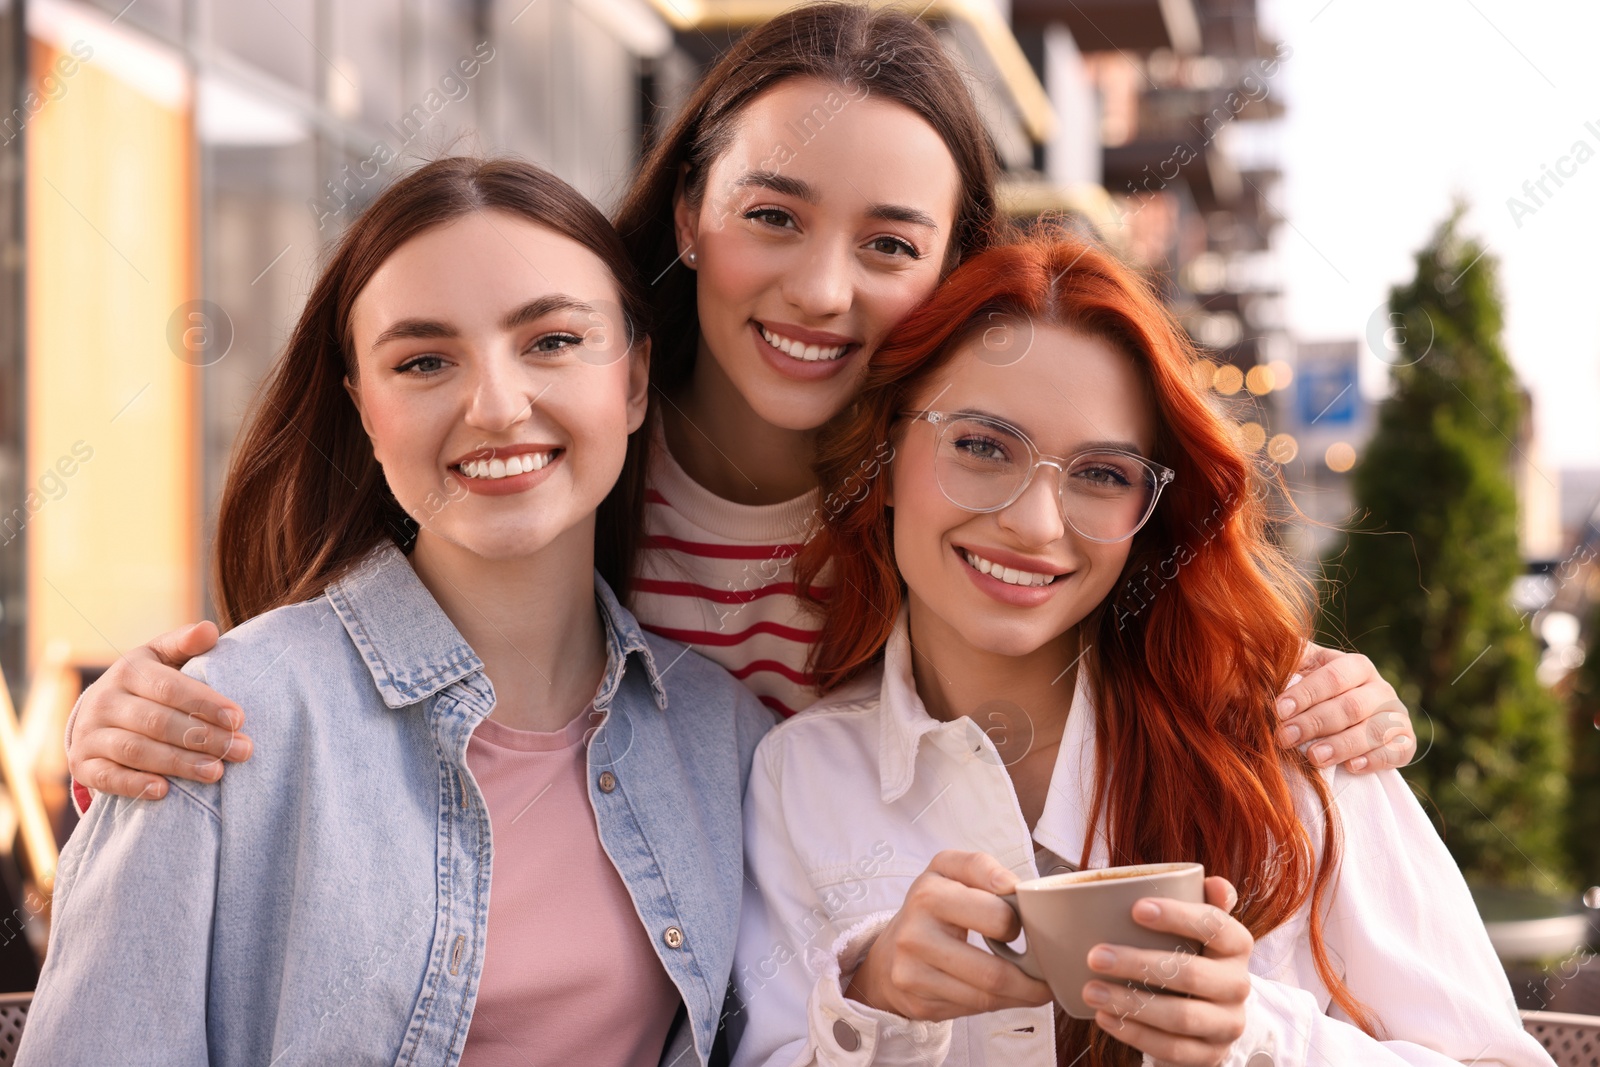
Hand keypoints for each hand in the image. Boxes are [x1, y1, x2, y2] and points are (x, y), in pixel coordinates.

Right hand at [69, 622, 250, 799]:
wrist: (100, 712)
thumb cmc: (149, 683)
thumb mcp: (164, 657)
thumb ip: (186, 644)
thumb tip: (209, 631)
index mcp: (129, 670)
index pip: (169, 688)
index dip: (205, 703)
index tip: (239, 719)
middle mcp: (105, 700)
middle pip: (156, 721)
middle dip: (202, 737)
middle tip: (240, 750)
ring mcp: (90, 734)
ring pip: (135, 750)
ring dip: (178, 763)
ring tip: (216, 772)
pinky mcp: (84, 764)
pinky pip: (107, 777)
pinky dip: (135, 785)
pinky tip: (165, 792)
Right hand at [845, 850, 1052, 1020]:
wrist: (889, 954)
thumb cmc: (931, 907)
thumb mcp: (948, 871)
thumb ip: (982, 868)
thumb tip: (1015, 887)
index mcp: (929, 894)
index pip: (995, 915)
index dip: (1019, 924)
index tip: (1026, 924)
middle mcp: (915, 935)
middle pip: (994, 971)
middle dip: (1030, 975)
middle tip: (1044, 968)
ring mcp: (913, 973)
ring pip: (986, 997)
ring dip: (1021, 996)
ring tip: (1036, 987)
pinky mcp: (919, 1002)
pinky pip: (973, 1009)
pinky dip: (999, 1004)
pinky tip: (1006, 993)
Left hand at [1084, 876, 1251, 1066]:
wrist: (1211, 1012)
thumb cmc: (1192, 954)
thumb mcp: (1199, 926)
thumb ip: (1202, 900)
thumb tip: (1213, 882)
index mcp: (1237, 945)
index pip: (1215, 926)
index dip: (1178, 916)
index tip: (1135, 909)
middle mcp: (1239, 985)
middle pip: (1192, 975)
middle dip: (1139, 965)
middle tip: (1095, 956)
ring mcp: (1227, 1024)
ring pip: (1181, 1017)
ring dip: (1131, 1004)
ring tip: (1091, 991)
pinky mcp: (1210, 1055)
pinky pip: (1173, 1049)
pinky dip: (1136, 1034)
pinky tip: (1105, 1018)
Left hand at [1276, 645, 1413, 773]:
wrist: (1348, 717)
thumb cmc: (1314, 692)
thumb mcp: (1301, 672)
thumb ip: (1285, 668)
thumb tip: (1252, 662)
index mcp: (1355, 665)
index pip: (1333, 676)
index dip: (1306, 694)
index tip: (1279, 711)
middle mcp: (1380, 688)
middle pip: (1350, 706)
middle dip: (1315, 723)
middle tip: (1285, 738)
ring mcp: (1395, 715)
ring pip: (1373, 730)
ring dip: (1341, 745)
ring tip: (1313, 757)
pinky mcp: (1405, 742)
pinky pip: (1397, 751)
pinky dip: (1375, 760)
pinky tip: (1351, 767)